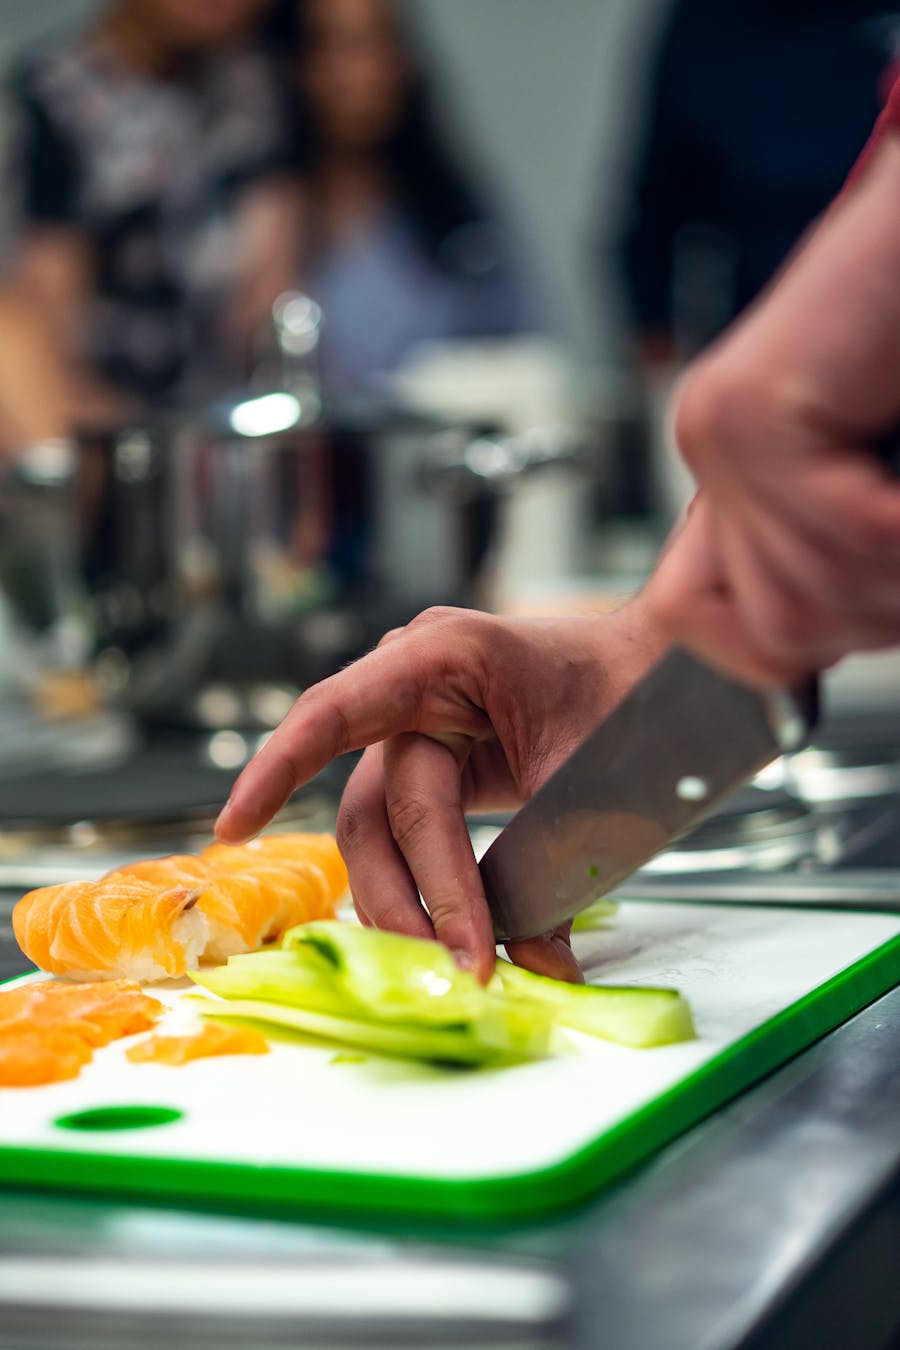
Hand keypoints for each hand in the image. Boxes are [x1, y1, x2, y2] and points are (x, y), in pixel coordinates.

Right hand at [217, 602, 665, 980]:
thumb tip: (538, 969)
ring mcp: (425, 724)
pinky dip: (430, 885)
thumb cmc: (641, 693)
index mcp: (446, 656)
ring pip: (385, 833)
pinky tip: (448, 934)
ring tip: (459, 966)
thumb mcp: (594, 773)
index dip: (276, 770)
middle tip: (457, 969)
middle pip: (375, 810)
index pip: (336, 713)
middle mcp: (417, 685)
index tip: (232, 829)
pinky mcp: (441, 762)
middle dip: (408, 896)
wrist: (673, 673)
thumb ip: (554, 869)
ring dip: (414, 904)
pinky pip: (412, 830)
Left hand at [647, 137, 899, 685]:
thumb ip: (830, 539)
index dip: (790, 648)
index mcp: (728, 462)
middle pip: (774, 625)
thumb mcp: (864, 472)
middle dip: (872, 623)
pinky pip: (853, 533)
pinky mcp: (759, 407)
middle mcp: (711, 443)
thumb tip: (805, 648)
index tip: (869, 621)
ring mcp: (723, 426)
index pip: (698, 619)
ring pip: (816, 594)